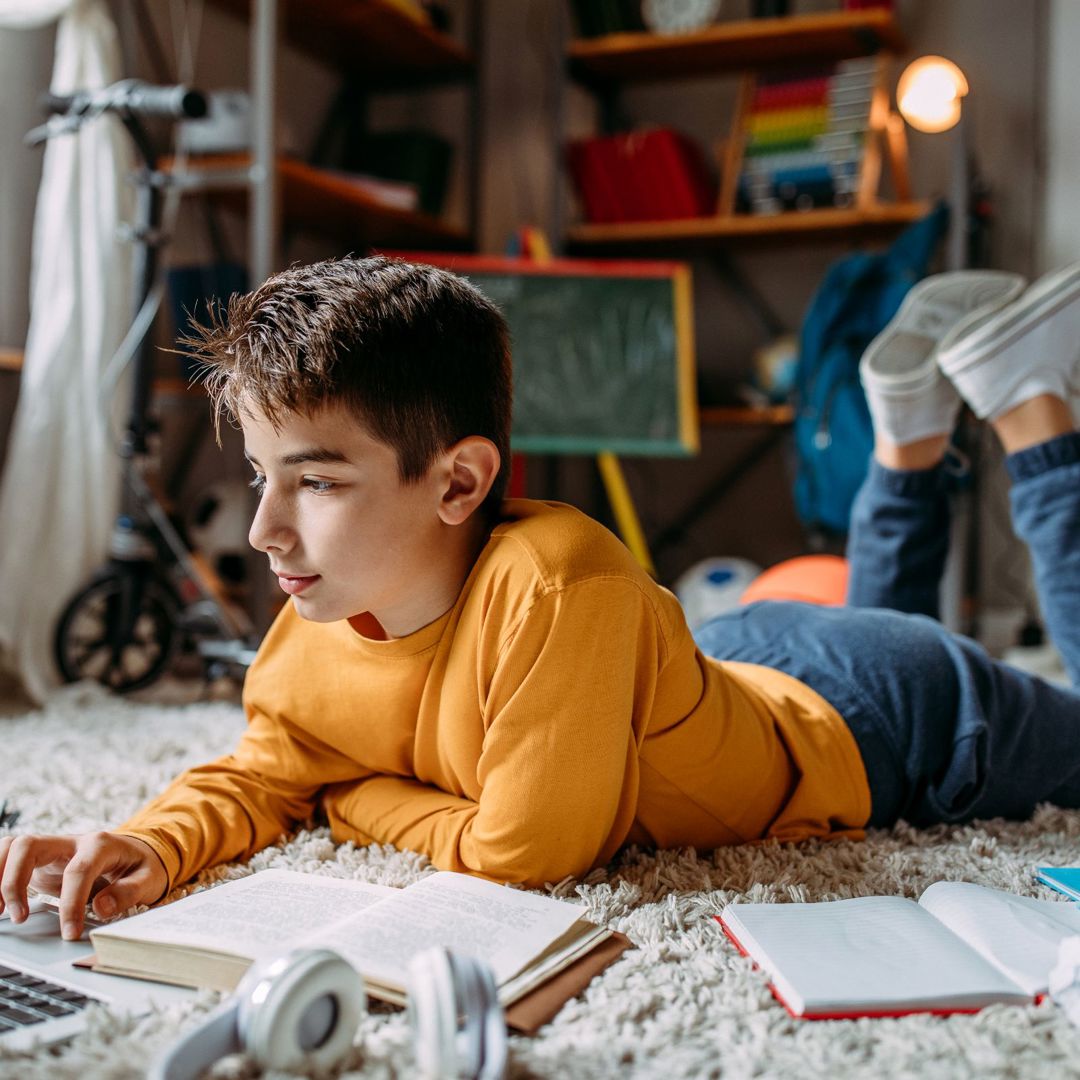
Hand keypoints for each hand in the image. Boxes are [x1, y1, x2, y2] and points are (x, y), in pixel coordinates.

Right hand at [0, 832, 167, 939]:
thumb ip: (128, 892)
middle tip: (19, 918)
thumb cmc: (142, 866)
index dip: (70, 904)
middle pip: (30, 845)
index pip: (78, 871)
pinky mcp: (41, 860)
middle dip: (15, 881)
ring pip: (13, 846)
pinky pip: (10, 857)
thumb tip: (100, 907)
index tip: (70, 932)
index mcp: (101, 845)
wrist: (137, 852)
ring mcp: (53, 848)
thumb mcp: (149, 878)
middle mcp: (71, 842)